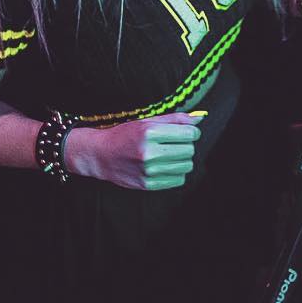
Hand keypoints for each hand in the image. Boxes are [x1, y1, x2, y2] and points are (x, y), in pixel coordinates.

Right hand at [66, 111, 203, 189]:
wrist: (101, 155)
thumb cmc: (125, 135)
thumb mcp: (147, 120)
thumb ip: (175, 119)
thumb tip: (200, 118)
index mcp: (150, 133)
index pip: (189, 134)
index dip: (192, 132)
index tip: (187, 132)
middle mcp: (150, 152)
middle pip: (189, 150)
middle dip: (186, 145)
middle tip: (175, 143)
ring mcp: (149, 171)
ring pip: (186, 165)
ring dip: (182, 159)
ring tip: (170, 154)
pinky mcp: (149, 184)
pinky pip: (178, 179)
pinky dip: (176, 172)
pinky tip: (165, 165)